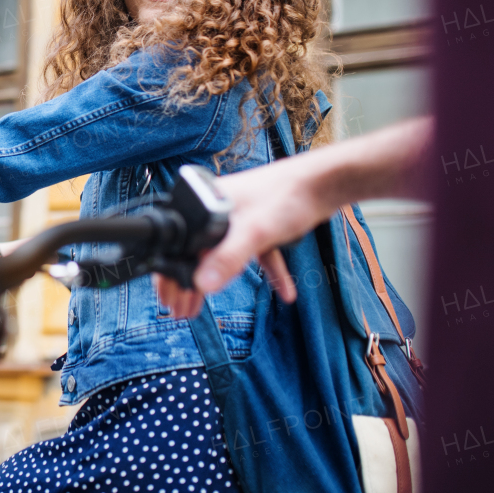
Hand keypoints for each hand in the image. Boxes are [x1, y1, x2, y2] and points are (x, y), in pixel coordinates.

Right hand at [155, 117, 433, 317]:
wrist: (324, 181)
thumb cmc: (286, 196)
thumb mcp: (254, 232)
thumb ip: (227, 259)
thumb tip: (201, 286)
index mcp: (205, 202)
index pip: (179, 244)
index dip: (172, 274)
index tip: (169, 301)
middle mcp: (217, 207)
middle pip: (197, 252)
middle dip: (190, 284)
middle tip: (182, 311)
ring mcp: (239, 216)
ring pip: (223, 255)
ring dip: (217, 282)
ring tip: (200, 308)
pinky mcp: (261, 224)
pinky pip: (259, 254)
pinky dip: (269, 273)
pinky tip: (286, 293)